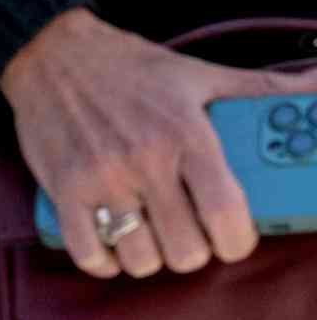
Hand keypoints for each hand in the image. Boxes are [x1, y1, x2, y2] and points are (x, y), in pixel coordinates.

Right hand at [2, 8, 263, 279]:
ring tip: (154, 243)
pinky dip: (105, 263)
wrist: (54, 56)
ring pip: (138, 258)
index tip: (236, 241)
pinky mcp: (62, 192)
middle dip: (195, 253)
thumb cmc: (133, 67)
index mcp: (187, 134)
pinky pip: (88, 254)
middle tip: (194, 239)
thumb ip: (264, 88)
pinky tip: (114, 250)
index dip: (237, 241)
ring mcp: (101, 181)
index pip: (224, 210)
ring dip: (151, 260)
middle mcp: (145, 162)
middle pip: (183, 248)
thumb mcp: (204, 73)